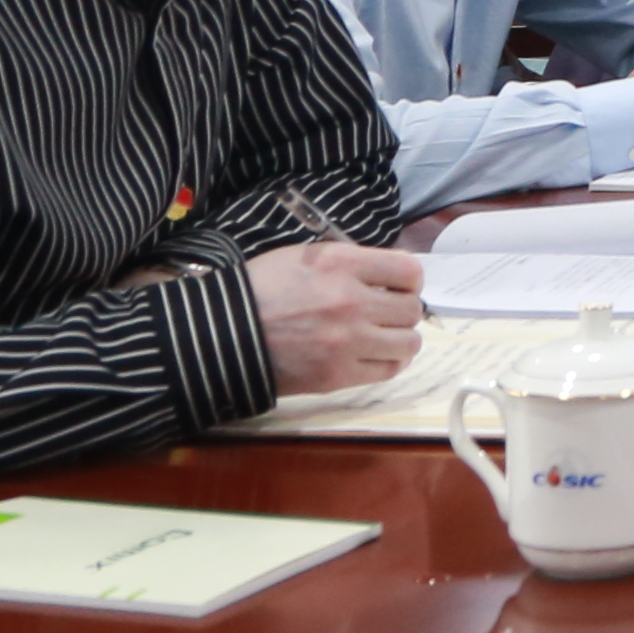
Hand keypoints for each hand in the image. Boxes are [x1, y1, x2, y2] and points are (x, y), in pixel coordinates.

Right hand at [250, 242, 425, 395]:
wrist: (222, 334)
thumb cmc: (262, 289)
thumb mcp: (307, 256)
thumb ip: (353, 262)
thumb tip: (393, 273)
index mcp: (342, 265)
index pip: (409, 271)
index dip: (409, 279)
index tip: (399, 286)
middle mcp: (351, 302)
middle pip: (412, 308)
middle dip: (402, 309)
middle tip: (385, 312)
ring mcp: (347, 342)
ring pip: (409, 342)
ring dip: (400, 337)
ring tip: (383, 335)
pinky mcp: (338, 376)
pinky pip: (389, 369)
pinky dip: (388, 361)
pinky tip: (375, 355)